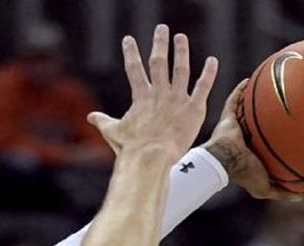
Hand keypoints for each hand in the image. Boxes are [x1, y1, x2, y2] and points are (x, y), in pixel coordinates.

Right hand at [86, 26, 217, 158]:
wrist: (150, 158)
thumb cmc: (130, 148)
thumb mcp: (113, 132)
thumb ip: (103, 121)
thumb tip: (91, 117)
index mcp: (140, 97)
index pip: (134, 69)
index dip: (130, 52)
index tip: (128, 39)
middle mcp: (159, 93)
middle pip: (159, 62)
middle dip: (159, 43)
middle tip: (161, 29)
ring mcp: (177, 99)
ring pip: (181, 69)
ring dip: (181, 52)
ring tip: (181, 38)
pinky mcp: (193, 109)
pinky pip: (203, 87)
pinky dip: (208, 73)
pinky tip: (212, 61)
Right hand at [202, 80, 298, 199]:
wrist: (225, 161)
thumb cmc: (244, 173)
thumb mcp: (265, 189)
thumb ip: (282, 192)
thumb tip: (301, 196)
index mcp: (253, 153)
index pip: (268, 143)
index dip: (278, 137)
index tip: (294, 129)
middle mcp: (245, 138)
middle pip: (259, 124)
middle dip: (269, 115)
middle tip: (287, 103)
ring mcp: (236, 127)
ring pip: (247, 110)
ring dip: (255, 99)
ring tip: (271, 85)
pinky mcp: (227, 118)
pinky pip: (233, 100)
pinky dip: (239, 90)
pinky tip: (249, 79)